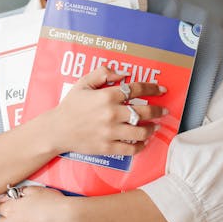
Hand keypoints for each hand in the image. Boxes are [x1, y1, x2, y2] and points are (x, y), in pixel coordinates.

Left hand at [0, 186, 79, 221]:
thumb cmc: (54, 202)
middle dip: (8, 218)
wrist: (67, 218)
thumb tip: (15, 194)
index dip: (8, 205)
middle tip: (20, 215)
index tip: (14, 204)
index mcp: (12, 208)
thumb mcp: (37, 190)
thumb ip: (22, 191)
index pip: (0, 207)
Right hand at [49, 66, 166, 155]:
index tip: (162, 89)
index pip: (137, 89)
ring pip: (141, 131)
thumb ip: (103, 73)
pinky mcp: (108, 147)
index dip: (153, 88)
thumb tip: (124, 74)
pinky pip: (131, 148)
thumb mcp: (83, 83)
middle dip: (159, 110)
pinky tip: (143, 141)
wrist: (57, 130)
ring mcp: (111, 132)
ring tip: (155, 126)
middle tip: (165, 110)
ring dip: (152, 128)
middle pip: (145, 111)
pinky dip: (141, 145)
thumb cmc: (71, 106)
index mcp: (107, 96)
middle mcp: (112, 114)